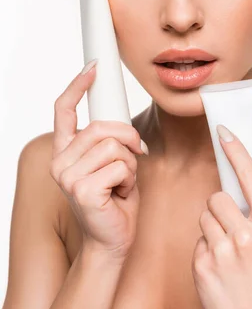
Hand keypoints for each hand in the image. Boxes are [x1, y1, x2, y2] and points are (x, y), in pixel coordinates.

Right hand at [50, 61, 147, 261]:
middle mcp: (60, 162)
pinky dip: (130, 179)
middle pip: (102, 127)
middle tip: (133, 158)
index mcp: (65, 152)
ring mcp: (68, 177)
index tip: (94, 68)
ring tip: (122, 183)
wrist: (113, 240)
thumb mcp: (112, 163)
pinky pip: (121, 166)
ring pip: (114, 147)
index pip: (64, 111)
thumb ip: (109, 141)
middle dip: (128, 139)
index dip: (78, 86)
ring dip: (130, 164)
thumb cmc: (115, 201)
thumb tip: (120, 124)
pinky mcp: (83, 191)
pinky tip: (121, 195)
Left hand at [191, 124, 251, 308]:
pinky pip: (197, 241)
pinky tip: (219, 268)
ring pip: (204, 217)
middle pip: (217, 197)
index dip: (236, 152)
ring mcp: (223, 253)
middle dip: (221, 210)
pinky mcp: (202, 267)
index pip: (249, 178)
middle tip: (232, 230)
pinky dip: (205, 250)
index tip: (223, 132)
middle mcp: (246, 237)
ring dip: (212, 229)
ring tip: (227, 252)